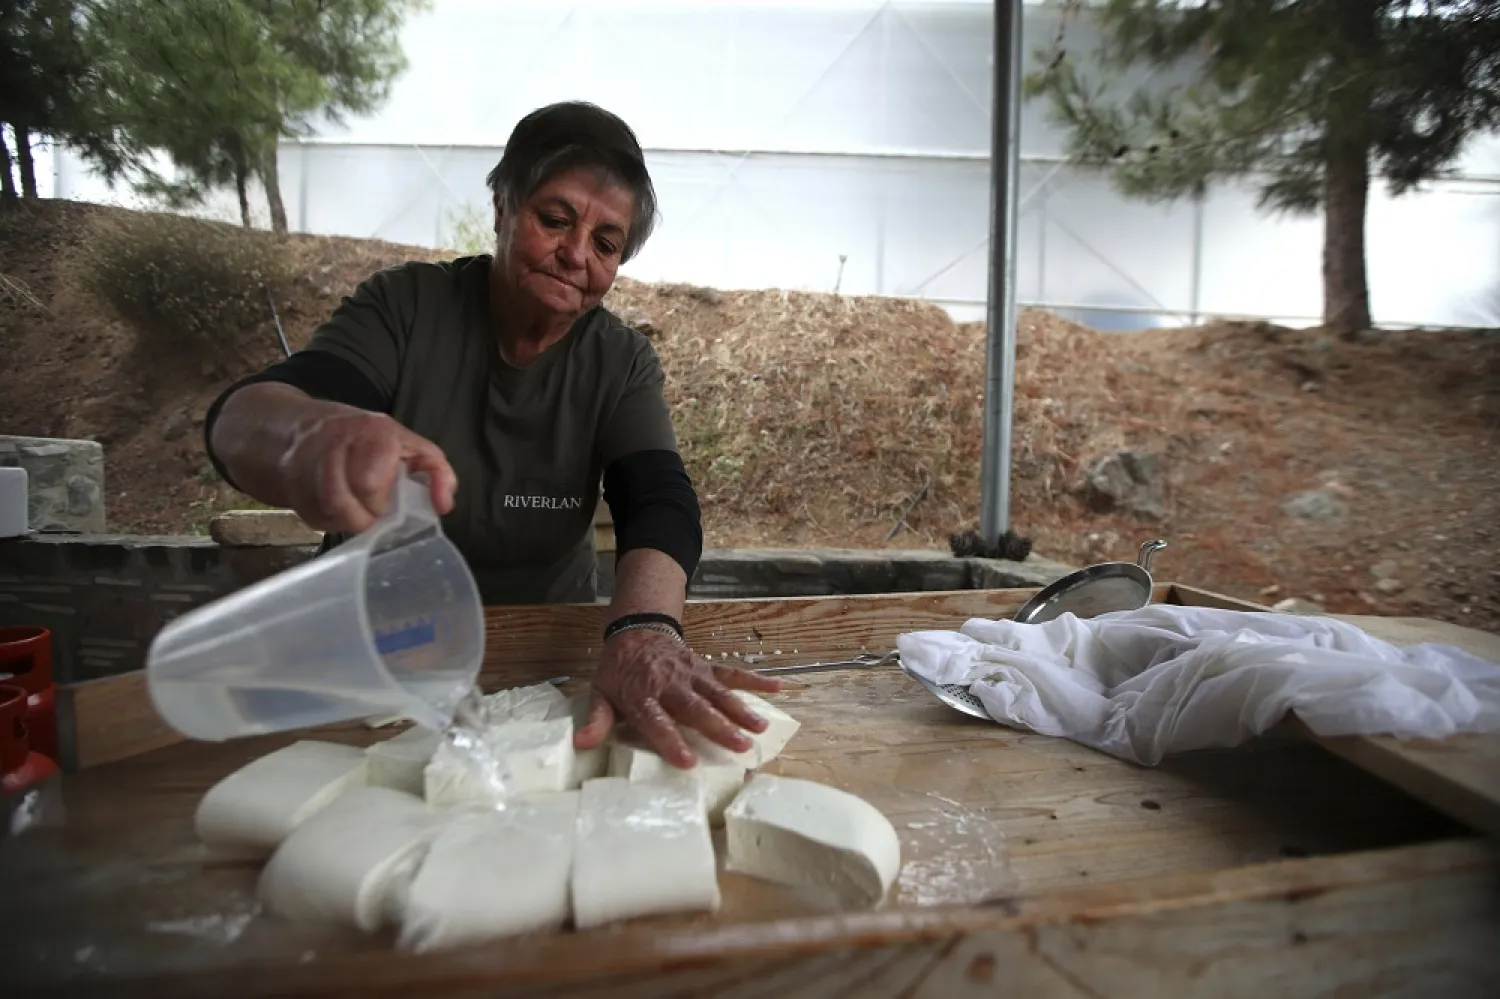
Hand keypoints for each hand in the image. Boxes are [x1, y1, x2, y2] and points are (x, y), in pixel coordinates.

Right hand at [278, 406, 457, 532]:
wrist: (301, 428)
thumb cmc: (366, 441)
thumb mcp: (409, 445)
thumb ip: (435, 471)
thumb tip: (444, 504)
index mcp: (371, 432)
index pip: (369, 482)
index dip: (380, 500)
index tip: (389, 501)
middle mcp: (333, 444)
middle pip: (344, 502)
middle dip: (365, 514)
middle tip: (374, 509)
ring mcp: (305, 464)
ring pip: (327, 512)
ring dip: (348, 520)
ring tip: (358, 511)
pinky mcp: (289, 487)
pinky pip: (312, 517)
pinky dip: (329, 520)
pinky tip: (336, 509)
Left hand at [576, 629, 782, 767]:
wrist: (634, 631)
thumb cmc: (619, 672)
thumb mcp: (600, 693)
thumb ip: (596, 720)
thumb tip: (581, 743)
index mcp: (641, 695)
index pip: (657, 721)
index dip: (671, 741)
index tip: (688, 761)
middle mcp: (669, 684)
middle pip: (695, 708)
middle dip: (718, 727)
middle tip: (740, 746)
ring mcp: (691, 674)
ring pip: (718, 692)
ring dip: (741, 709)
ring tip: (760, 727)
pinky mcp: (705, 666)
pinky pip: (732, 672)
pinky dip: (755, 679)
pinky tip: (777, 687)